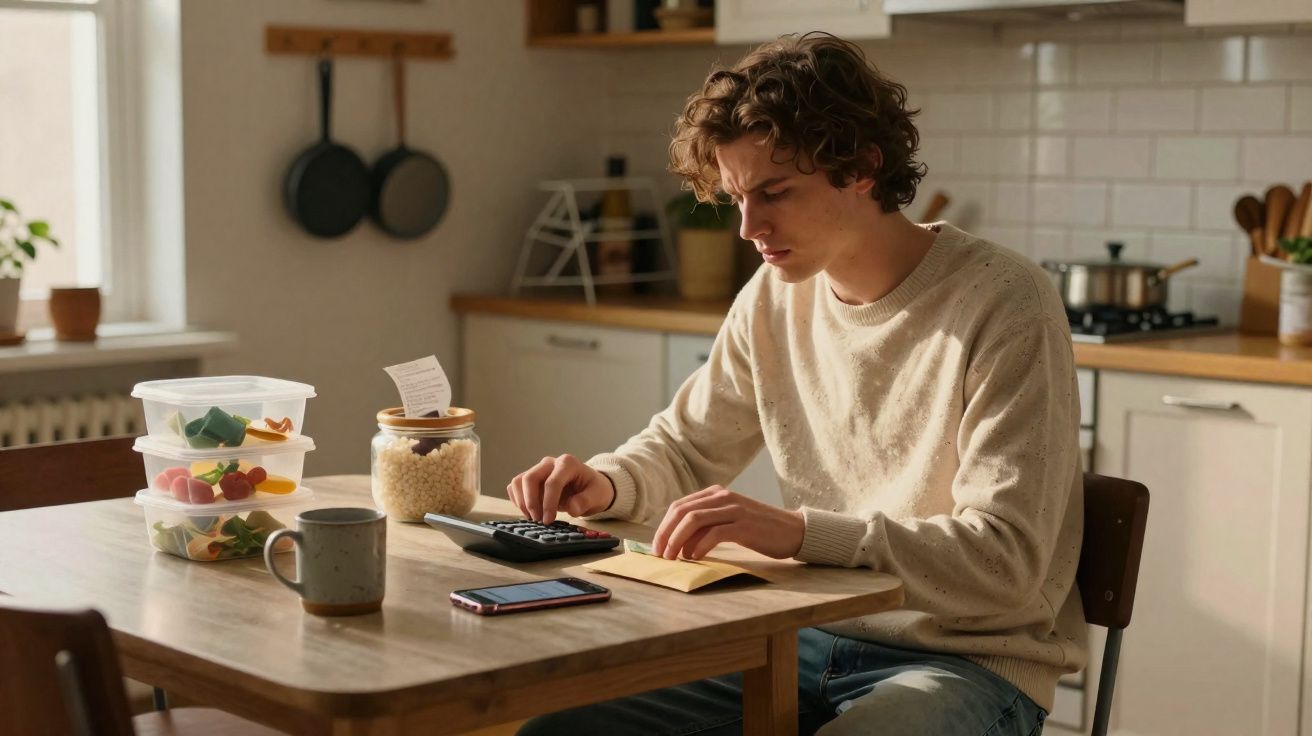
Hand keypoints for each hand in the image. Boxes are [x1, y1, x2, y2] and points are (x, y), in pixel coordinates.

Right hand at [507, 454, 615, 523]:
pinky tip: (530, 512)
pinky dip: (518, 500)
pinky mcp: (532, 478)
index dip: (548, 503)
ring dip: (522, 502)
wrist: (590, 487)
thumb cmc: (594, 489)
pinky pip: (516, 486)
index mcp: (568, 464)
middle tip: (538, 520)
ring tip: (533, 518)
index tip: (548, 520)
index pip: (552, 482)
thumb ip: (585, 501)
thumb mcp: (597, 496)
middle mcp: (550, 463)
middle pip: (530, 478)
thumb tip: (572, 508)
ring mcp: (539, 469)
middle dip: (531, 502)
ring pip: (519, 481)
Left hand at [652, 486, 804, 560]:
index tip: (656, 547)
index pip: (679, 506)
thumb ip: (707, 525)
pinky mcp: (744, 525)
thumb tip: (679, 543)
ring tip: (673, 558)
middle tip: (660, 555)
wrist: (793, 530)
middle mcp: (722, 496)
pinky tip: (695, 558)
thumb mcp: (729, 521)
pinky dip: (699, 546)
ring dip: (677, 540)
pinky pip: (714, 533)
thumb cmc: (759, 530)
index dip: (663, 527)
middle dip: (665, 534)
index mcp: (716, 493)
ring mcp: (733, 509)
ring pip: (693, 520)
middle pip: (682, 512)